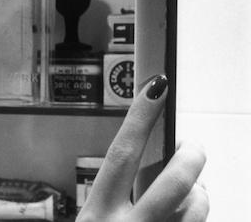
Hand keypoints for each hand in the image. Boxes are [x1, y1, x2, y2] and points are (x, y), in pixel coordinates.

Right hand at [78, 75, 207, 220]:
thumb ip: (115, 198)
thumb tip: (151, 169)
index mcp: (97, 213)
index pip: (121, 155)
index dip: (140, 118)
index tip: (155, 87)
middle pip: (173, 181)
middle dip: (190, 156)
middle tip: (191, 145)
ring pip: (195, 206)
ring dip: (198, 194)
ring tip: (189, 193)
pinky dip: (194, 215)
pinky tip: (182, 216)